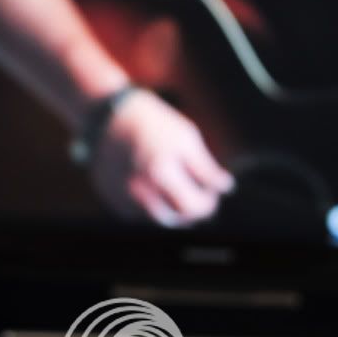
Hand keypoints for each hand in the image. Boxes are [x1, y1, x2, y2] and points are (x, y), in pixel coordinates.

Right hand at [90, 89, 233, 226]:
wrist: (110, 116)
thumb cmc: (155, 123)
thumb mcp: (186, 139)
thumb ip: (206, 169)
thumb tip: (226, 188)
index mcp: (160, 173)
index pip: (194, 207)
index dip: (209, 202)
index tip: (212, 190)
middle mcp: (138, 190)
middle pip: (177, 219)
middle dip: (192, 210)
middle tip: (198, 193)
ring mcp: (124, 198)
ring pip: (160, 220)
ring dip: (173, 210)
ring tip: (177, 187)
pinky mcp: (115, 202)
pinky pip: (142, 215)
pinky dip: (154, 206)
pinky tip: (155, 185)